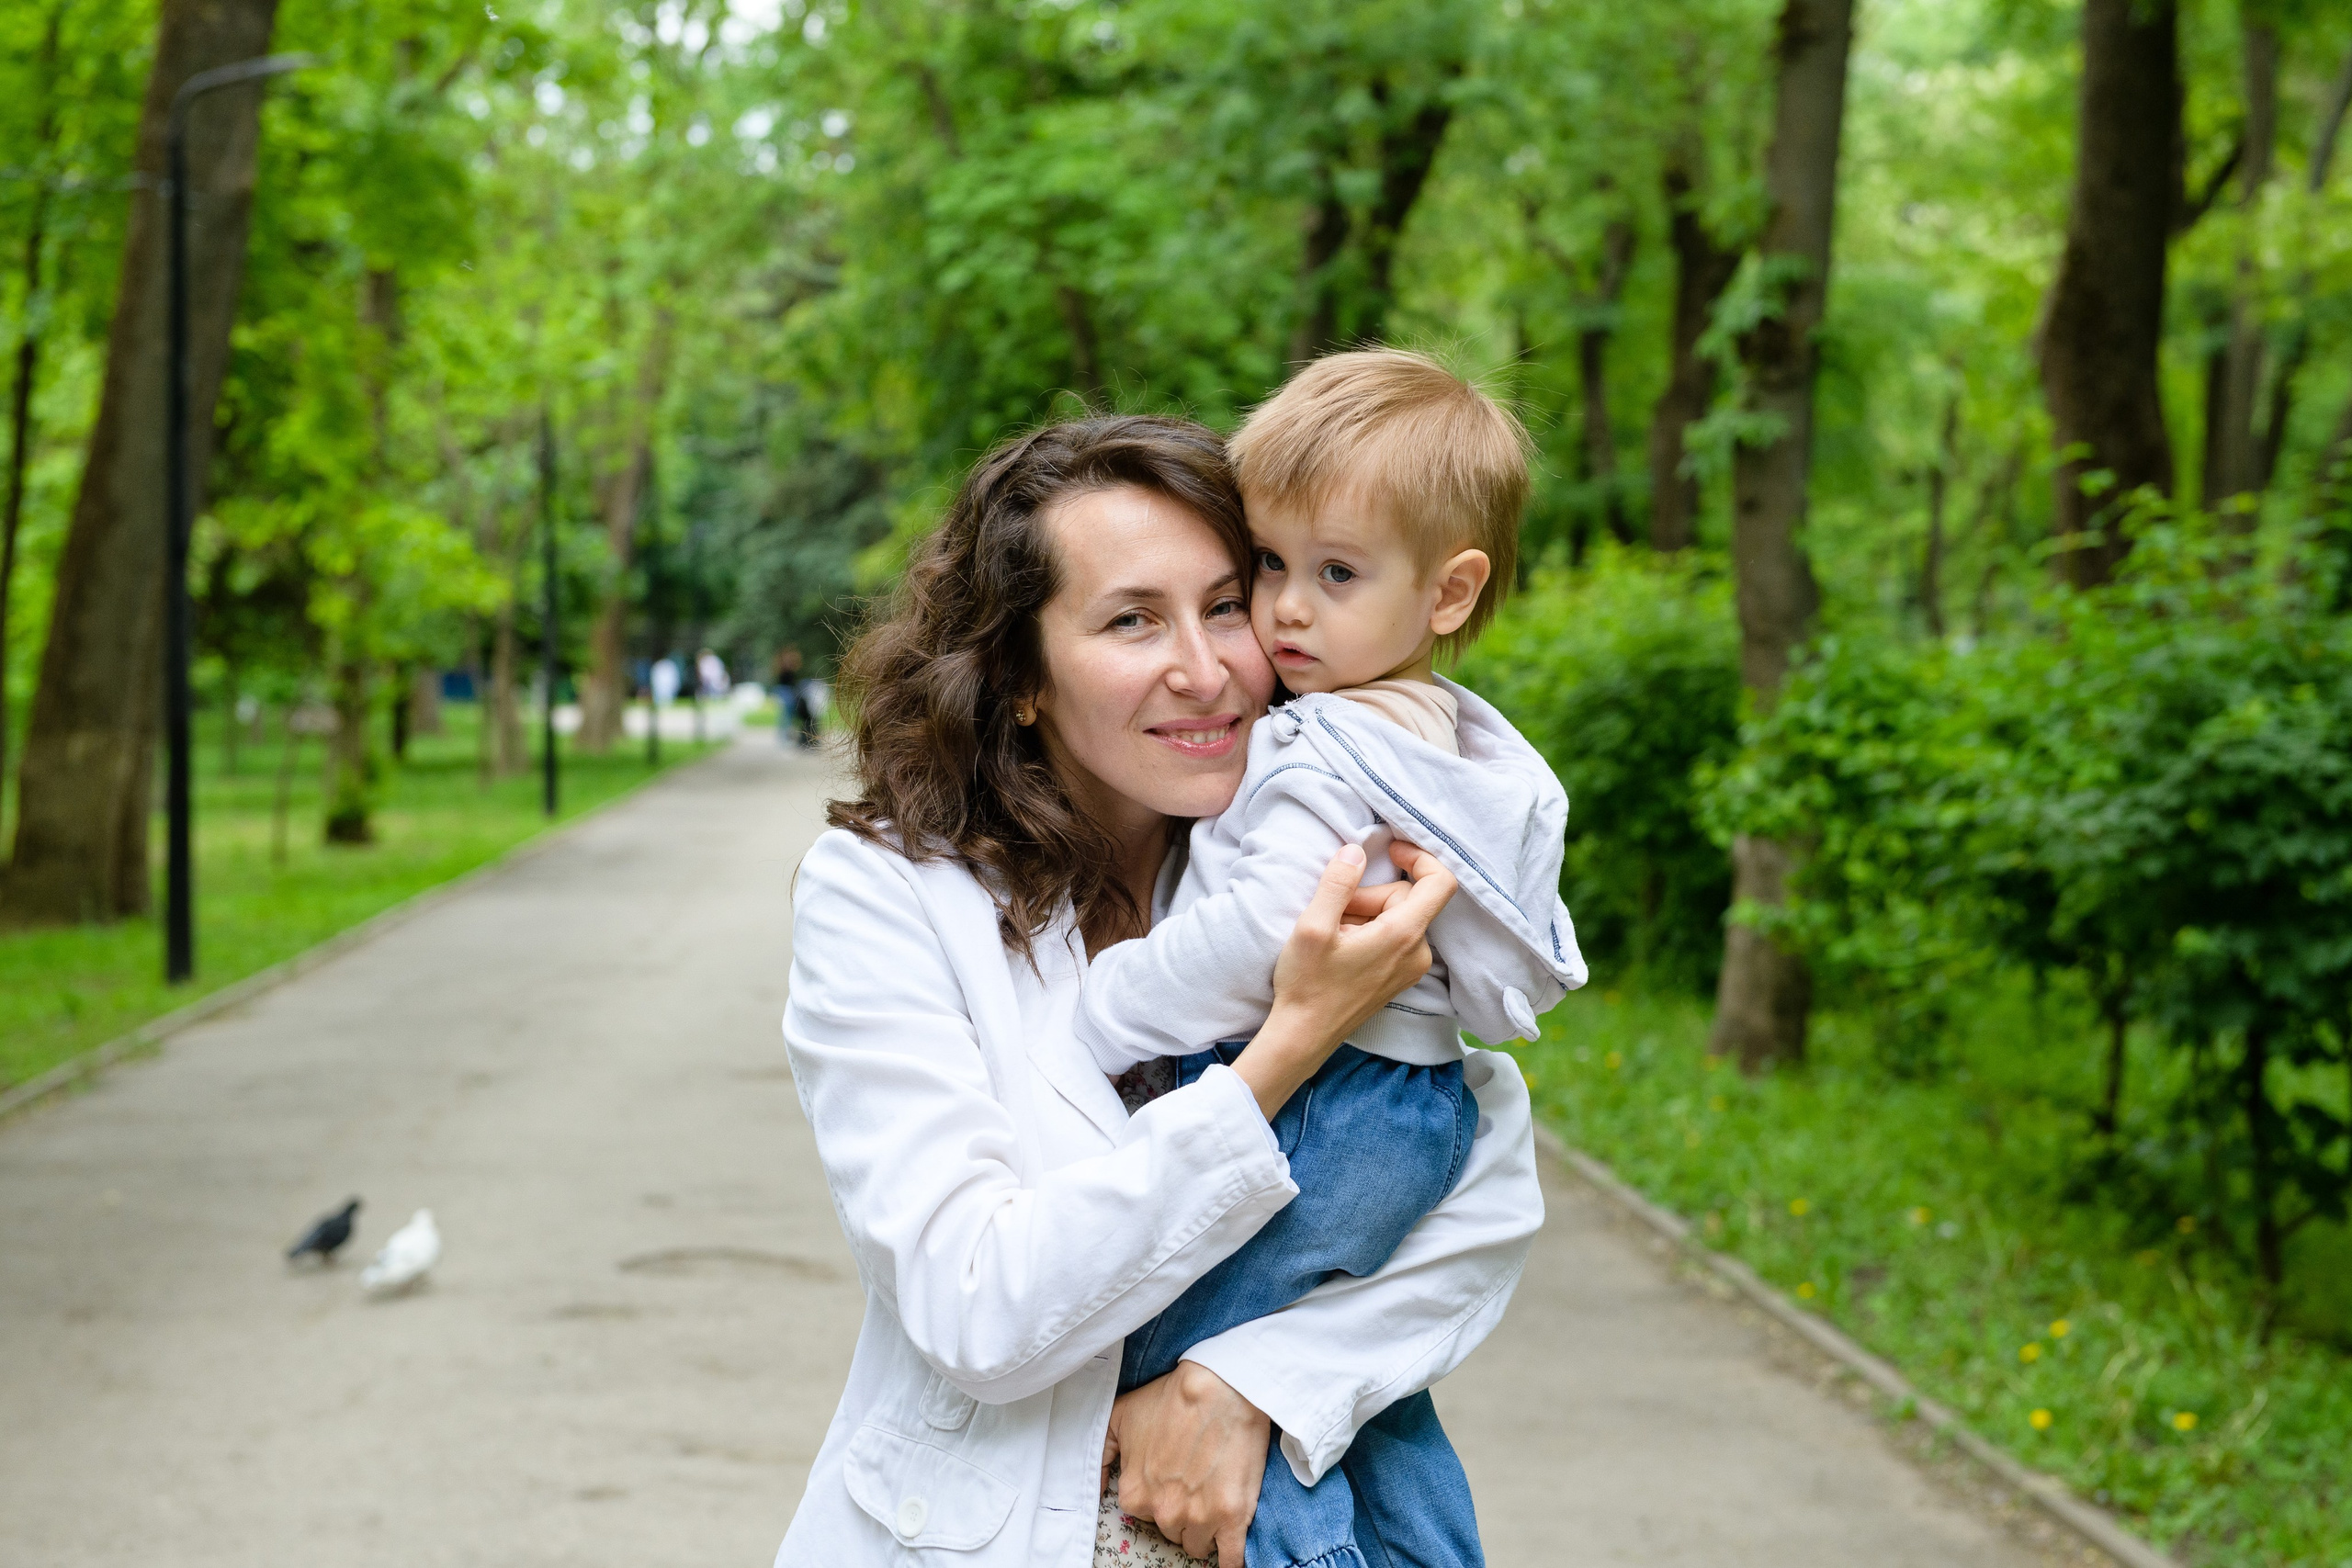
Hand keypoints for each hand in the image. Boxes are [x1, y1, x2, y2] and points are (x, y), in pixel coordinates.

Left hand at [1101, 1361, 1267, 1563]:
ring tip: (1214, 1498)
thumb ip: (1101, 1453)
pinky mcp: (1233, 1518)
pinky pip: (1231, 1560)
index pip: (1143, 1514)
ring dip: (1205, 1529)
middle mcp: (1164, 1511)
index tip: (1171, 1478)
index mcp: (1135, 1493)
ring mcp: (1200, 1518)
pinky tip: (1230, 1553)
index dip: (1159, 1495)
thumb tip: (1098, 1484)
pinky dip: (1231, 1562)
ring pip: (1198, 1544)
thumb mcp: (1120, 1416)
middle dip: (1181, 1511)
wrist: (1221, 1387)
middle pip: (1172, 1530)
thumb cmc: (1171, 1398)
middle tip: (1195, 1481)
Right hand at [1232, 841, 1456, 1119]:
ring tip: (1334, 934)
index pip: (1440, 882)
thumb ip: (1338, 883)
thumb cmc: (1307, 985)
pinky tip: (1342, 946)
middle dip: (1370, 894)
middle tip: (1334, 911)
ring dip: (1367, 914)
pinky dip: (1370, 931)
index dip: (1420, 857)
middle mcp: (1418, 952)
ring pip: (1399, 917)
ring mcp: (1411, 968)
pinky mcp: (1400, 977)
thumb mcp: (1313, 926)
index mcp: (1403, 935)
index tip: (1390, 849)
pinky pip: (1395, 937)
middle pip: (1407, 898)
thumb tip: (1356, 852)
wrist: (1304, 1036)